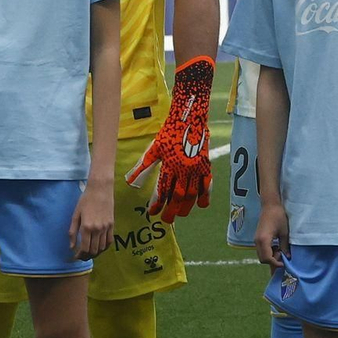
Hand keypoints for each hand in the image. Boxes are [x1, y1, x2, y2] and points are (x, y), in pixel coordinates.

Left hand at [69, 184, 112, 258]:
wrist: (100, 189)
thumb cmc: (85, 200)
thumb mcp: (76, 215)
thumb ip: (73, 232)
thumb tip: (72, 247)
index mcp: (86, 227)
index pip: (84, 248)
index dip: (79, 256)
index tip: (76, 257)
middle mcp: (97, 229)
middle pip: (93, 251)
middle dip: (86, 256)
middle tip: (81, 256)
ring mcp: (106, 227)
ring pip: (101, 248)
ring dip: (95, 253)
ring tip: (89, 253)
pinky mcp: (112, 225)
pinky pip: (109, 241)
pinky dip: (104, 247)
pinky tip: (99, 247)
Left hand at [127, 56, 215, 219]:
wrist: (189, 117)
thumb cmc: (169, 132)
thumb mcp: (154, 148)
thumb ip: (143, 166)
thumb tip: (130, 181)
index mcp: (169, 165)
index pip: (162, 190)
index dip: (157, 204)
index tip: (152, 212)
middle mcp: (183, 169)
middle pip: (177, 196)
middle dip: (171, 210)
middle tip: (167, 220)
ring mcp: (196, 168)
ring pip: (192, 194)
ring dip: (186, 207)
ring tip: (180, 214)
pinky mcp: (206, 165)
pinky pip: (207, 185)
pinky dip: (205, 196)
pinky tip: (201, 205)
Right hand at [255, 200, 289, 266]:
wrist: (270, 205)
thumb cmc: (278, 216)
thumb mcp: (284, 232)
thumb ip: (284, 246)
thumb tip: (287, 257)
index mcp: (264, 240)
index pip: (267, 258)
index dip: (276, 263)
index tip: (284, 262)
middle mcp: (257, 241)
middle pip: (262, 259)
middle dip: (272, 260)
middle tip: (282, 255)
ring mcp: (256, 239)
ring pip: (261, 255)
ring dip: (270, 256)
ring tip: (279, 249)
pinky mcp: (257, 237)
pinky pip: (261, 250)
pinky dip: (268, 251)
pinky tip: (275, 245)